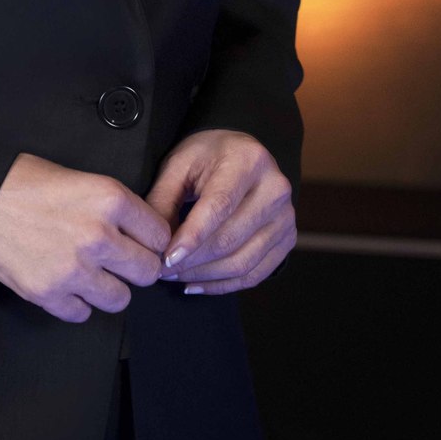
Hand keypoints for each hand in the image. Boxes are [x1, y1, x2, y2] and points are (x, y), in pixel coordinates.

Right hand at [0, 151, 171, 322]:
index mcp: (109, 198)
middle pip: (147, 271)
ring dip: (108, 288)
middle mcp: (98, 235)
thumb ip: (113, 207)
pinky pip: (83, 314)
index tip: (142, 242)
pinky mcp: (49, 294)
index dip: (151, 239)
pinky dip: (76, 302)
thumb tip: (140, 234)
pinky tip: (64, 282)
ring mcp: (74, 269)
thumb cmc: (24, 182)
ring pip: (120, 299)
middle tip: (119, 260)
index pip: (160, 234)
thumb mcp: (79, 178)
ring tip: (89, 273)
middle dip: (136, 266)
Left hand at [143, 129, 295, 293]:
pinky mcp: (287, 239)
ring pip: (242, 262)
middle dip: (192, 262)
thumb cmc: (208, 157)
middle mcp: (274, 189)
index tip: (166, 259)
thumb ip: (163, 200)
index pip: (219, 206)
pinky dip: (223, 285)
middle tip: (162, 270)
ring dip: (204, 277)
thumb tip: (153, 243)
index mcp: (248, 161)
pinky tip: (197, 284)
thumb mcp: (180, 164)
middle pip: (230, 239)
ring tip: (175, 276)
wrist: (244, 154)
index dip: (192, 237)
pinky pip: (254, 274)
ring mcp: (286, 217)